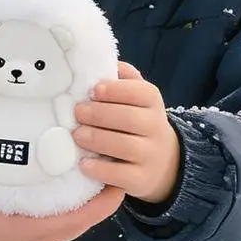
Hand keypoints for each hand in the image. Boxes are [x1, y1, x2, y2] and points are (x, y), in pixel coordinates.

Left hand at [73, 63, 181, 205]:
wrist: (163, 162)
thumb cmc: (137, 122)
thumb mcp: (136, 97)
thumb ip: (123, 79)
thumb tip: (102, 61)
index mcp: (152, 102)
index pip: (140, 92)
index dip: (116, 90)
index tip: (93, 90)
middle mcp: (156, 128)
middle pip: (130, 119)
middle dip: (100, 115)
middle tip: (77, 113)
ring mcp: (150, 156)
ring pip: (126, 146)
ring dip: (98, 139)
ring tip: (77, 135)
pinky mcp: (141, 180)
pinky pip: (122, 176)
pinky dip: (101, 169)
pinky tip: (84, 163)